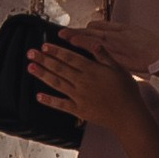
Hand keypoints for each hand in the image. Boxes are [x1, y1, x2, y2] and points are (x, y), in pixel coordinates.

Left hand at [30, 31, 147, 131]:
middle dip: (44, 60)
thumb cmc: (126, 90)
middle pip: (59, 68)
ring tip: (30, 67)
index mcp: (91, 70)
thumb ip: (103, 54)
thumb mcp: (118, 68)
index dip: (56, 51)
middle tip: (30, 53)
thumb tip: (92, 41)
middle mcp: (82, 82)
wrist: (128, 115)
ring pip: (57, 83)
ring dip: (43, 75)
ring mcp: (79, 97)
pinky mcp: (79, 110)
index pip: (70, 58)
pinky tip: (38, 96)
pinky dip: (49, 100)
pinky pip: (61, 105)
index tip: (44, 46)